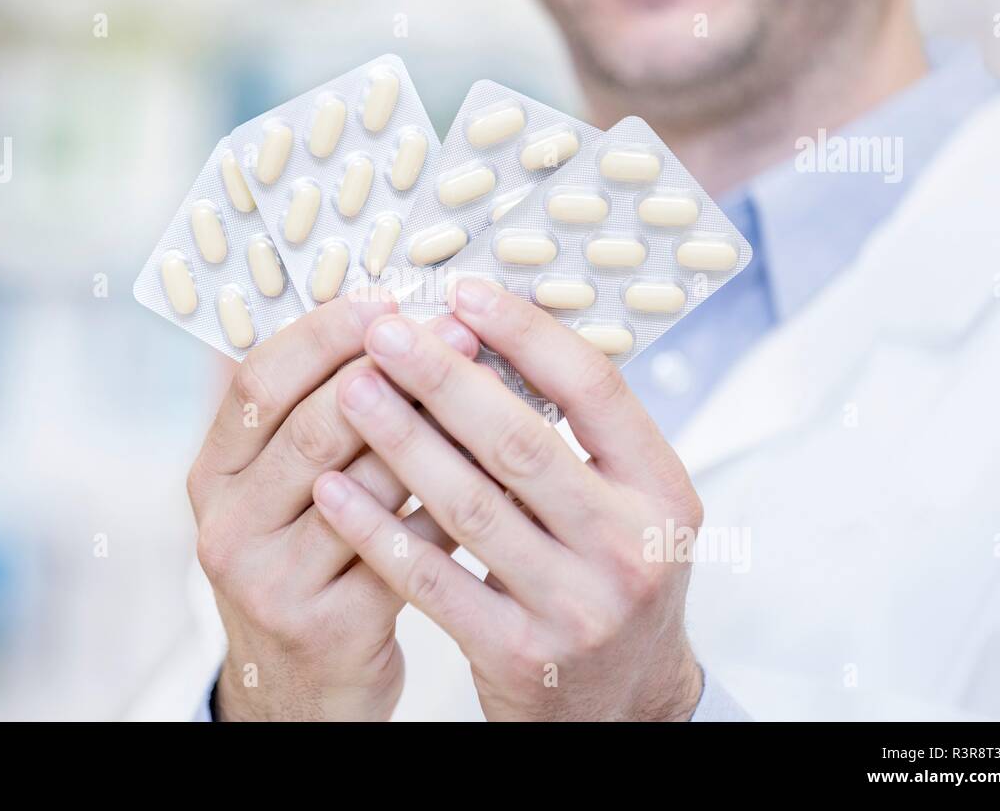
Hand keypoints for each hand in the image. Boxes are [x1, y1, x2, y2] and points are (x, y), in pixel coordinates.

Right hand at [187, 289, 477, 720]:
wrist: (294, 691)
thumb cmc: (301, 565)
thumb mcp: (274, 495)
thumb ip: (305, 419)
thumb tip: (380, 322)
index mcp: (213, 475)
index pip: (258, 382)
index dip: (323, 334)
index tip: (384, 299)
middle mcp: (230, 525)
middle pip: (313, 425)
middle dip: (393, 370)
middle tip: (456, 333)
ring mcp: (275, 580)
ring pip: (365, 484)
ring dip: (434, 429)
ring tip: (489, 388)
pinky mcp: (329, 626)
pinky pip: (406, 547)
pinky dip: (452, 503)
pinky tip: (495, 472)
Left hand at [311, 279, 704, 720]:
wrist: (624, 708)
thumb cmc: (612, 580)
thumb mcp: (630, 508)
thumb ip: (582, 438)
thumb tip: (494, 336)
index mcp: (663, 492)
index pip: (596, 389)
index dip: (527, 333)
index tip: (465, 291)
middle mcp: (631, 547)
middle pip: (522, 442)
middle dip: (444, 378)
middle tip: (384, 332)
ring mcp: (577, 606)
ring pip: (471, 507)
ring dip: (401, 441)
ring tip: (351, 390)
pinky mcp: (520, 655)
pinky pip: (434, 580)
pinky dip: (381, 530)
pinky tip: (336, 489)